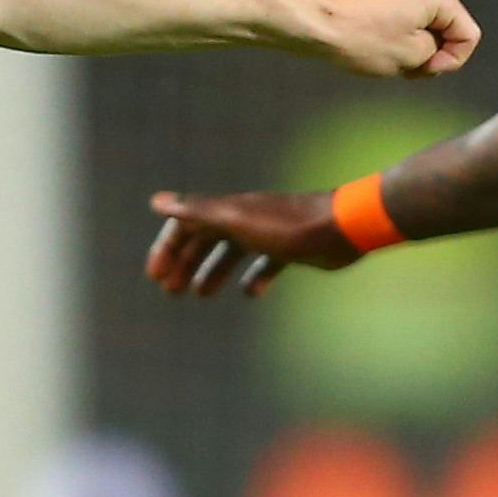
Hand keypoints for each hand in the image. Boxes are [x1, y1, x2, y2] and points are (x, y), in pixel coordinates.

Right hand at [144, 189, 362, 296]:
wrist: (341, 228)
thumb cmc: (288, 226)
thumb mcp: (236, 220)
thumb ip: (198, 211)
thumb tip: (156, 201)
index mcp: (228, 210)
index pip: (186, 225)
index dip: (167, 248)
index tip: (156, 276)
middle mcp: (244, 218)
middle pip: (205, 239)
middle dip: (185, 263)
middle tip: (171, 291)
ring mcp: (268, 233)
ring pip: (232, 252)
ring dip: (213, 271)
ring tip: (201, 295)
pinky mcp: (291, 248)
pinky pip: (266, 263)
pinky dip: (254, 278)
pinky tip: (251, 294)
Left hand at [299, 0, 477, 78]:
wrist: (311, 22)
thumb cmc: (356, 37)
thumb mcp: (411, 57)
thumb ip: (437, 54)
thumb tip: (431, 49)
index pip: (467, 34)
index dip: (452, 61)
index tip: (426, 70)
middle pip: (444, 25)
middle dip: (429, 51)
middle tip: (406, 68)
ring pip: (419, 21)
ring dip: (409, 44)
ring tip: (383, 56)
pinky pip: (397, 14)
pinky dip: (391, 32)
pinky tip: (370, 44)